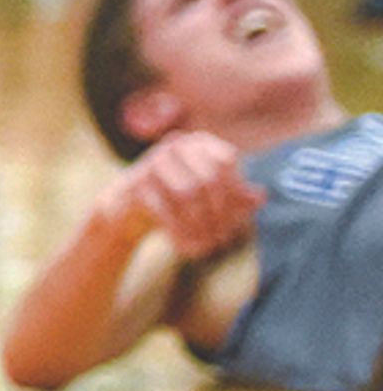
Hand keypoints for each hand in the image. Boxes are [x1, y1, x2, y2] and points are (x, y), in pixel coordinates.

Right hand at [105, 130, 263, 261]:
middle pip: (207, 178)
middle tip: (223, 239)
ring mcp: (151, 162)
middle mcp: (174, 145)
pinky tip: (188, 249)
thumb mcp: (213, 196)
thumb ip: (237, 195)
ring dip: (200, 225)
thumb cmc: (180, 199)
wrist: (129, 208)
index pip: (226, 160)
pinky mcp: (134, 184)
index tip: (240, 218)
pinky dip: (179, 232)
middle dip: (219, 214)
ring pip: (187, 193)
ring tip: (208, 246)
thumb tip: (260, 196)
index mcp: (198, 142)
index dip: (235, 190)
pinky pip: (163, 209)